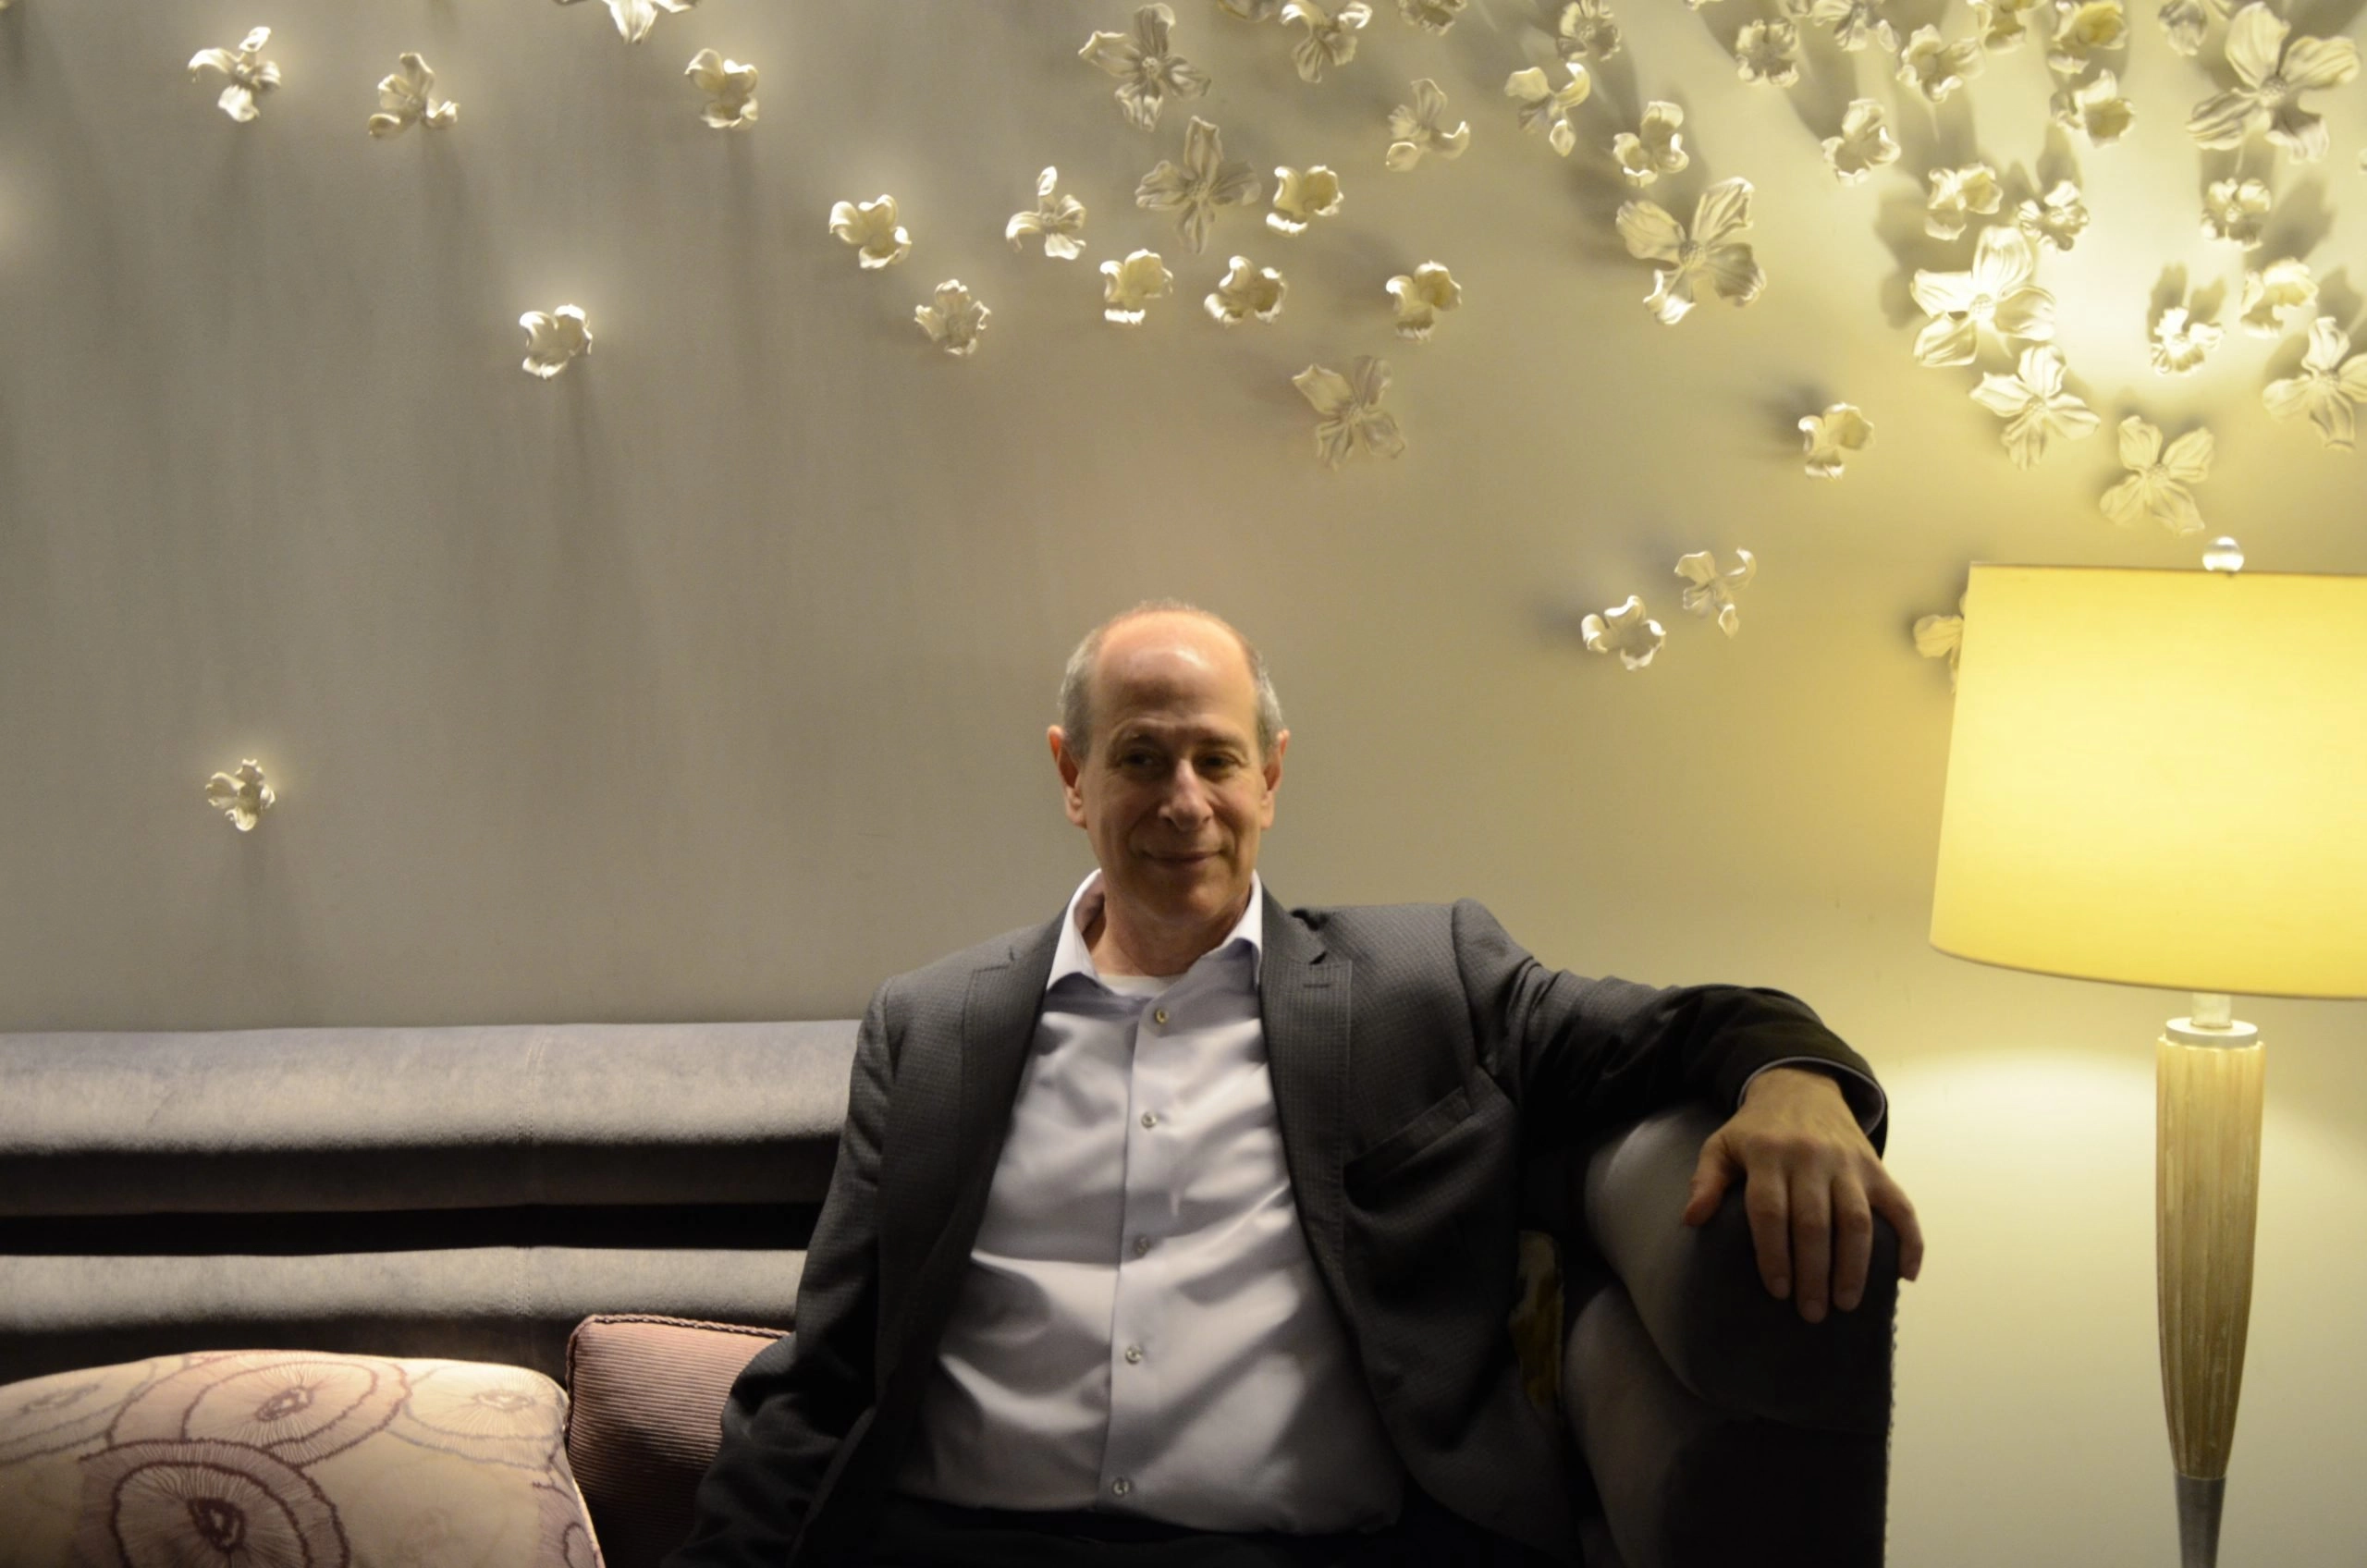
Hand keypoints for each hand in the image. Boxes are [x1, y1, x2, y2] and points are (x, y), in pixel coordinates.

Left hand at [1680, 1067, 1925, 1322]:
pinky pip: (1901, 1206)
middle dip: (1814, 1273)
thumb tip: (1691, 1219)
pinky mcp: (1875, 1167)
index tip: (1778, 1291)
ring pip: (1857, 1220)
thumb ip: (1706, 1180)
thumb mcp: (1721, 1145)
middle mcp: (1811, 1157)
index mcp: (1768, 1154)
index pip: (1770, 1211)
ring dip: (1855, 1266)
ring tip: (1847, 1303)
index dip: (1774, 1254)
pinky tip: (1906, 1275)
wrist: (1800, 1087)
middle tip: (1811, 1313)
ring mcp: (1848, 1163)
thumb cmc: (1756, 1130)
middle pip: (1815, 1223)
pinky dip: (1910, 1241)